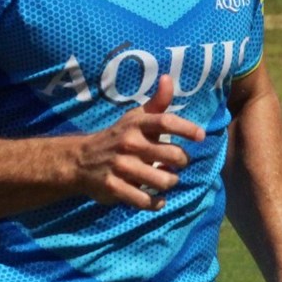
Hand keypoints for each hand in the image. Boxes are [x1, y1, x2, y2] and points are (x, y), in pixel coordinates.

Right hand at [74, 75, 205, 210]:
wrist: (80, 159)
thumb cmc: (117, 136)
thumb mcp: (134, 117)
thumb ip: (156, 103)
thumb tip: (168, 78)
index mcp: (136, 125)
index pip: (166, 122)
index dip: (187, 128)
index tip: (201, 136)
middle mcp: (129, 144)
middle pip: (171, 155)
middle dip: (182, 161)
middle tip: (180, 163)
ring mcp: (121, 167)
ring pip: (162, 180)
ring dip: (170, 182)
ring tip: (167, 179)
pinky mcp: (114, 188)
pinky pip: (144, 200)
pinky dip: (156, 203)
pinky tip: (157, 199)